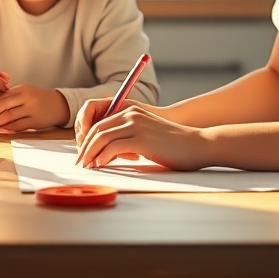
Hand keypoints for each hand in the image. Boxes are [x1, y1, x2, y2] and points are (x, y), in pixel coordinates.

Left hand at [0, 85, 67, 131]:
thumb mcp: (24, 92)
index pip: (1, 97)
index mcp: (21, 89)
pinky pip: (19, 125)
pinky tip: (1, 130)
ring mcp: (32, 109)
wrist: (57, 104)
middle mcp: (26, 98)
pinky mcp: (36, 121)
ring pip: (10, 117)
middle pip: (4, 107)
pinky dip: (8, 129)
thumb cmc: (37, 99)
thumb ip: (9, 97)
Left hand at [75, 104, 207, 169]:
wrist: (198, 144)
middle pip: (97, 129)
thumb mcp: (147, 135)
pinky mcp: (142, 139)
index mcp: (131, 111)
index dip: (88, 138)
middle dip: (85, 146)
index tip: (84, 153)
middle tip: (80, 162)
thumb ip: (129, 138)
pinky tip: (100, 165)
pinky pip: (113, 147)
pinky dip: (102, 156)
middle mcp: (131, 115)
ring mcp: (136, 125)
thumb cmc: (174, 144)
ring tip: (86, 165)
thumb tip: (109, 153)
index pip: (100, 121)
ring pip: (101, 137)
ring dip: (90, 153)